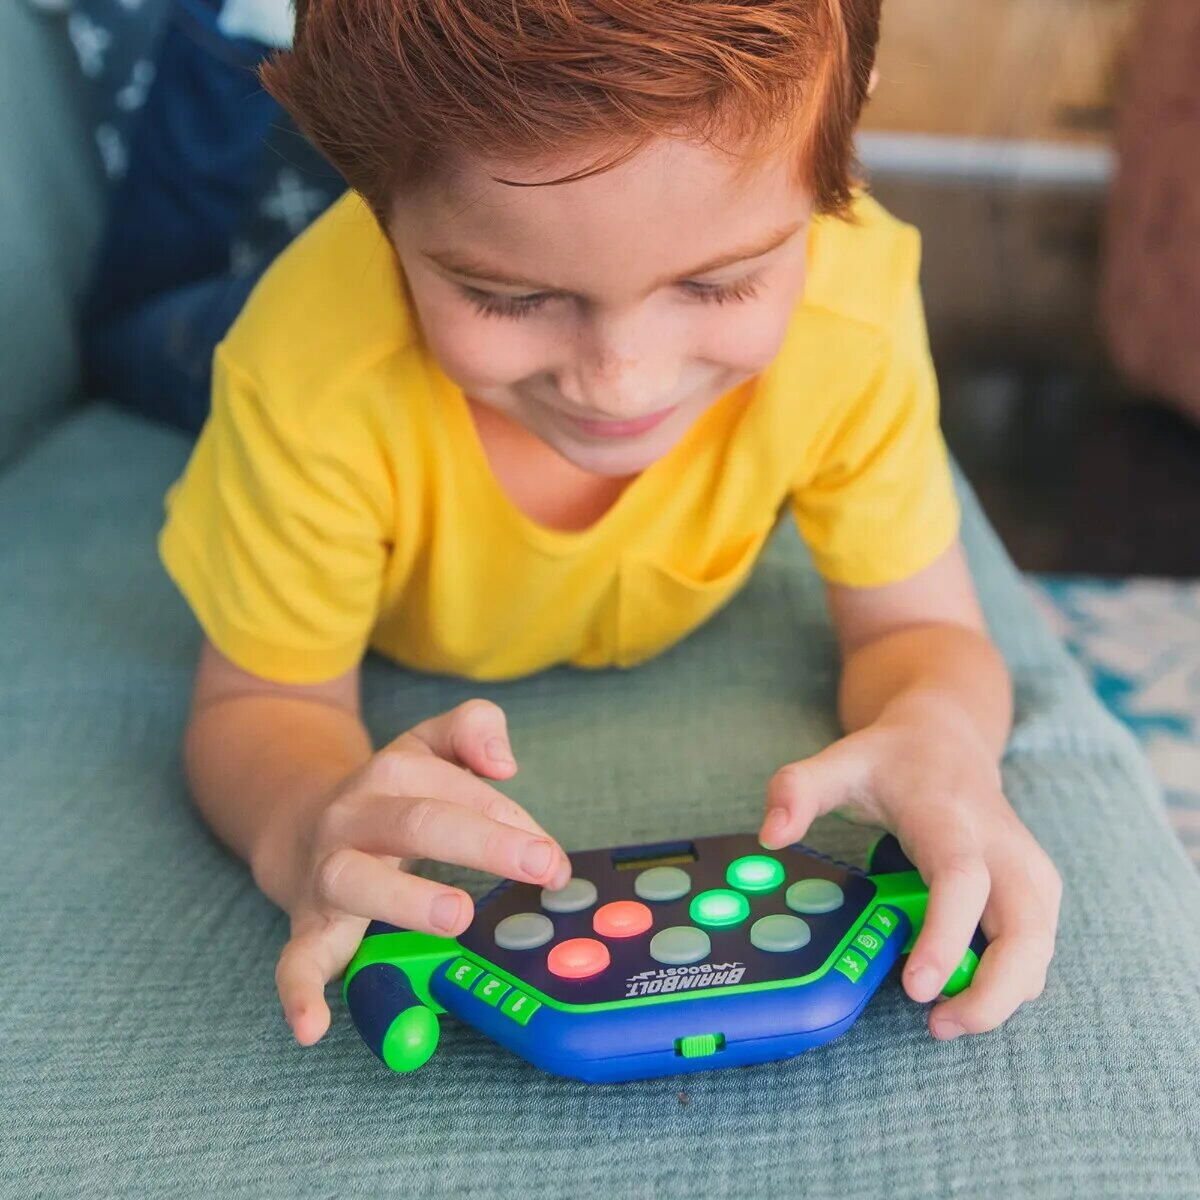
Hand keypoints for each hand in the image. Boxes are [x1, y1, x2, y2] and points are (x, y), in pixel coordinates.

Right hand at [258, 699, 570, 1045]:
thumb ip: (471, 727)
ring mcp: (326, 873)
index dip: (510, 818)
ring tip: (457, 916)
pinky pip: (294, 959)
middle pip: (416, 822)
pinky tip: (315, 1026)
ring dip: (406, 898)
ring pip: (354, 880)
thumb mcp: (427, 744)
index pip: (457, 790)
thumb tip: (504, 759)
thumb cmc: (386, 793)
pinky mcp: (307, 927)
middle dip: (483, 842)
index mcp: (391, 774)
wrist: (299, 823)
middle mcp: (353, 818)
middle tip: (541, 865)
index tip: (551, 854)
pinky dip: (298, 992)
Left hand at [759, 712, 1060, 1039]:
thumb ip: (797, 791)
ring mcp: (1028, 871)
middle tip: (941, 1024)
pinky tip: (966, 993)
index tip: (917, 987)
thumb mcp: (838, 761)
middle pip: (1025, 932)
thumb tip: (771, 835)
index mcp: (951, 819)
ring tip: (945, 1019)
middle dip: (995, 992)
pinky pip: (1034, 950)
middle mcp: (1002, 848)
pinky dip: (1010, 982)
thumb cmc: (893, 759)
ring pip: (1039, 950)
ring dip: (1003, 996)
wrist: (949, 739)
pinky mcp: (1037, 891)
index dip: (945, 938)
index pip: (961, 882)